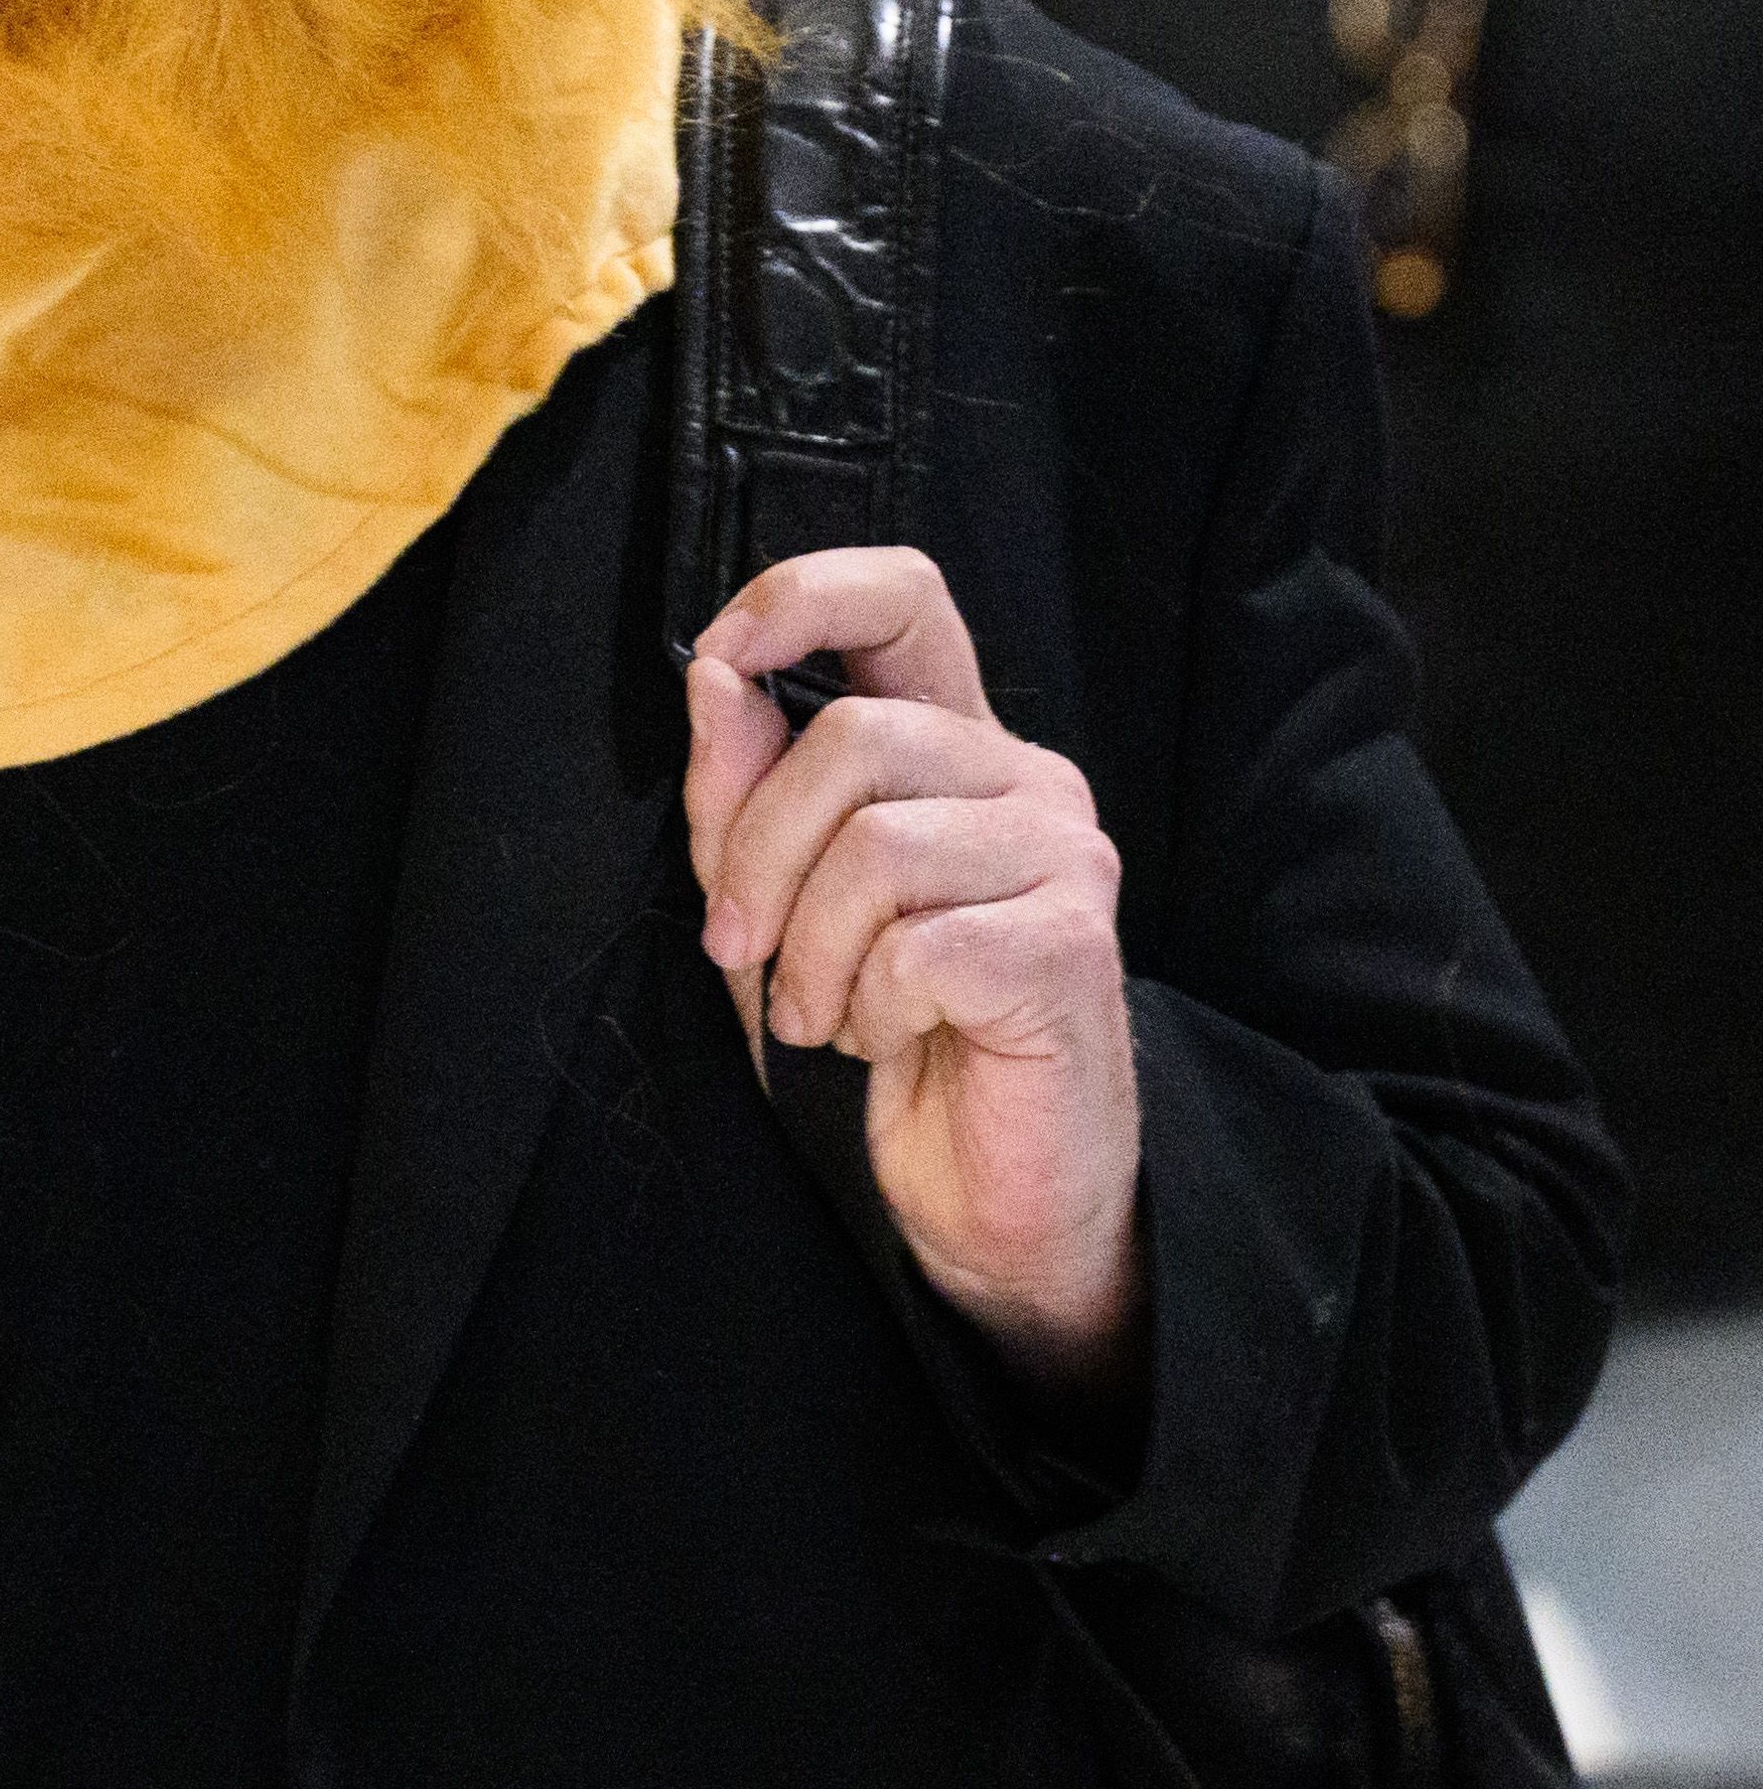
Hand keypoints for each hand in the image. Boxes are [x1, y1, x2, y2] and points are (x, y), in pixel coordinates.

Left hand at [683, 549, 1143, 1398]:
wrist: (984, 1193)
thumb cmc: (883, 1043)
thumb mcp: (773, 908)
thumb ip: (741, 793)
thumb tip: (714, 676)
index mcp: (952, 747)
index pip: (902, 595)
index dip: (800, 598)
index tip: (721, 660)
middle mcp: (1023, 777)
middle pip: (852, 735)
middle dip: (755, 856)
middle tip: (740, 953)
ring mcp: (1062, 853)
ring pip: (876, 845)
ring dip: (810, 954)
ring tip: (827, 1015)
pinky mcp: (1073, 943)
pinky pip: (918, 942)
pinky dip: (868, 1006)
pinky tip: (892, 1039)